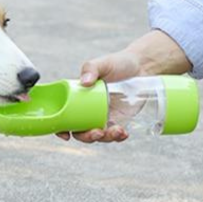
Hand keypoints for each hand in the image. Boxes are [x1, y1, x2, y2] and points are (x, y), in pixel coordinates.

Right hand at [57, 30, 191, 142]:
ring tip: (117, 130)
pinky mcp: (118, 121)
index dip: (61, 128)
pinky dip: (118, 137)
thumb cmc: (117, 63)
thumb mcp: (102, 63)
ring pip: (98, 136)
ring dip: (105, 138)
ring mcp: (102, 117)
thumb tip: (85, 82)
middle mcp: (87, 110)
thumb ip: (91, 69)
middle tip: (98, 132)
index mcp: (77, 98)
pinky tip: (124, 133)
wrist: (141, 67)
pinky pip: (114, 135)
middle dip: (86, 137)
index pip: (64, 116)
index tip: (65, 134)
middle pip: (79, 131)